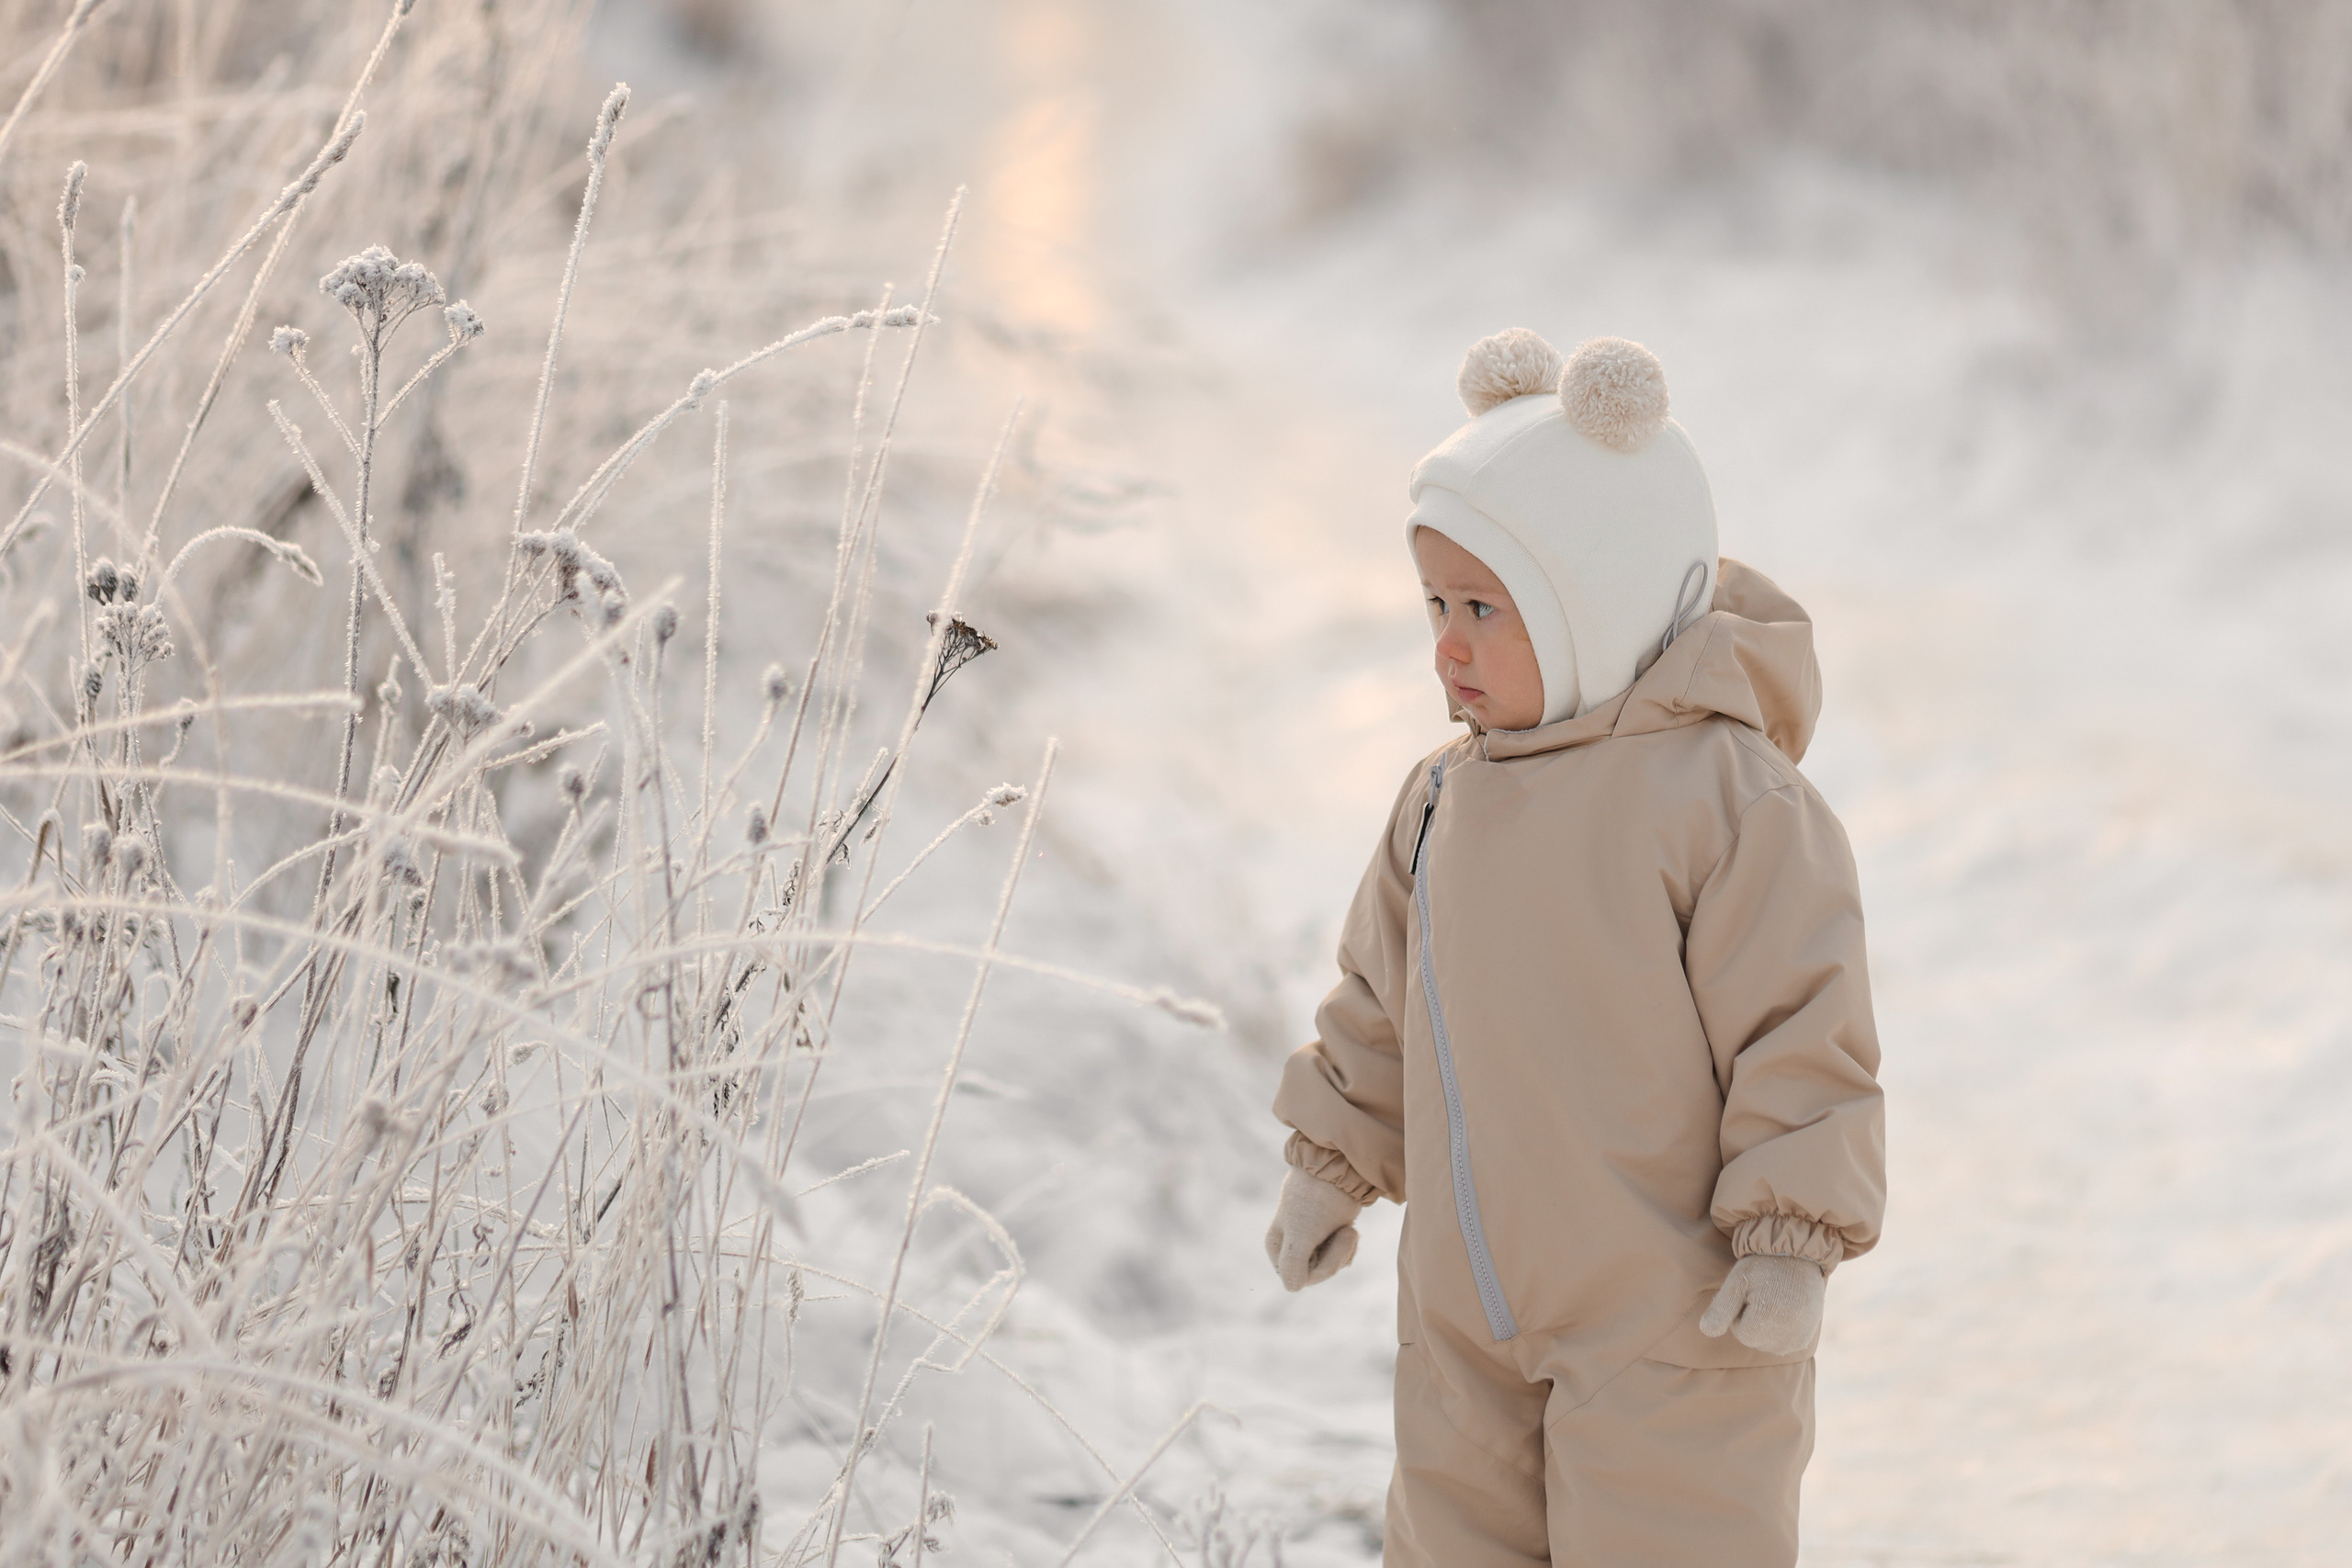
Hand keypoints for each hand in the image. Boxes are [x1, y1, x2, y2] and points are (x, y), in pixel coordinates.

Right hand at [1263, 1168, 1365, 1290]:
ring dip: (1345, 1249)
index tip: (1329, 1243)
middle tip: (1347, 1232)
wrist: (1340, 1167)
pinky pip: (1339, 1255)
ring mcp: (1308, 1240)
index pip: (1299, 1280)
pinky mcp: (1325, 1233)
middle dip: (1337, 1256)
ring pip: (1331, 1265)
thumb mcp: (1303, 1232)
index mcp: (1276, 1247)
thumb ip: (1293, 1262)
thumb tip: (1293, 1288)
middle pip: (1317, 1274)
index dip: (1321, 1268)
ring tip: (1347, 1228)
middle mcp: (1289, 1246)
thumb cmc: (1317, 1199)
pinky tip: (1349, 1229)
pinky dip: (1348, 1245)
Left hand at [1699, 1254, 1824, 1354]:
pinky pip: (1782, 1345)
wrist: (1797, 1257)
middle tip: (1763, 1295)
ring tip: (1775, 1301)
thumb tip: (1705, 1331)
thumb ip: (1720, 1309)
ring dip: (1766, 1327)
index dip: (1740, 1312)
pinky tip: (1784, 1310)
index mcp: (1766, 1320)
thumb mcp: (1736, 1282)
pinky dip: (1779, 1332)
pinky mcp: (1804, 1339)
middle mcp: (1785, 1334)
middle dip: (1753, 1320)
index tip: (1750, 1293)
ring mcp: (1797, 1339)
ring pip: (1767, 1344)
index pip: (1741, 1333)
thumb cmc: (1762, 1267)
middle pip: (1754, 1340)